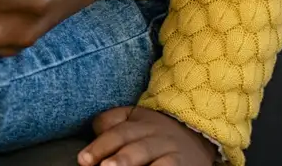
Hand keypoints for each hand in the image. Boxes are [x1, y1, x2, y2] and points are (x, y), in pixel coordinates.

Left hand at [79, 107, 217, 165]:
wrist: (198, 136)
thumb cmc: (156, 134)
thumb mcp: (135, 121)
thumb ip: (113, 123)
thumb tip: (93, 135)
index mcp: (137, 119)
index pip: (115, 129)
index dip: (99, 144)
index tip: (83, 160)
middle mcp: (152, 131)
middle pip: (129, 140)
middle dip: (115, 155)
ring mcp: (168, 148)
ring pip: (148, 154)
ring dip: (130, 163)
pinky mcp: (182, 164)